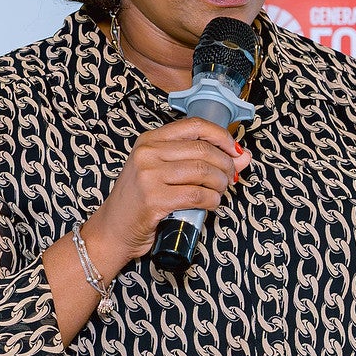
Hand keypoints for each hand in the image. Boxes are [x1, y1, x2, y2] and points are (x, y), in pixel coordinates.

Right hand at [82, 118, 252, 262]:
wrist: (113, 230)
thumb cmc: (140, 201)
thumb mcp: (165, 173)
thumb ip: (201, 161)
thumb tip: (243, 156)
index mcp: (149, 140)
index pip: (194, 126)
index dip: (221, 136)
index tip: (234, 150)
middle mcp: (147, 153)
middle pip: (203, 150)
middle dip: (225, 165)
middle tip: (229, 177)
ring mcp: (149, 175)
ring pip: (203, 172)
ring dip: (220, 184)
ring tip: (219, 192)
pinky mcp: (154, 199)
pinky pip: (197, 195)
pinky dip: (212, 200)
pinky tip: (210, 204)